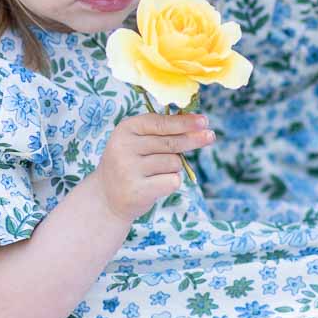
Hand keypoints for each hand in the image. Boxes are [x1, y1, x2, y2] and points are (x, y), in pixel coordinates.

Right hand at [96, 110, 213, 221]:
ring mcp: (129, 169)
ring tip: (155, 173)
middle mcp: (124, 147)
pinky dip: (171, 182)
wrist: (107, 196)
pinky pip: (172, 181)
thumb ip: (162, 132)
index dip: (184, 122)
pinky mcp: (137, 190)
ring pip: (174, 163)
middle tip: (210, 136)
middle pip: (171, 142)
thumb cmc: (131, 163)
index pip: (161, 123)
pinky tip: (155, 185)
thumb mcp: (138, 141)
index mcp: (125, 129)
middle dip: (193, 140)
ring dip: (173, 167)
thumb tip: (197, 125)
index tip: (205, 121)